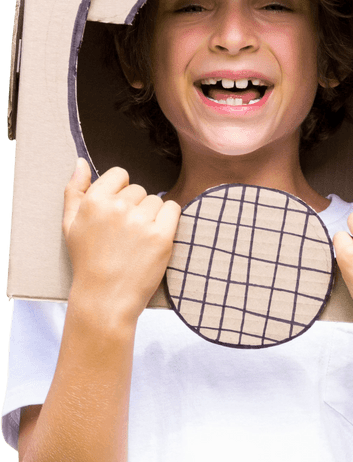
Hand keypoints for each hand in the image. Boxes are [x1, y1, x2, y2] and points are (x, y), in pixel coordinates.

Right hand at [63, 159, 180, 322]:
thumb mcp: (70, 225)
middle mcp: (118, 207)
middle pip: (139, 190)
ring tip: (138, 241)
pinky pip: (173, 210)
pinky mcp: (162, 237)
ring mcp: (141, 222)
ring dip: (152, 217)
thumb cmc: (87, 263)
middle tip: (125, 235)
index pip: (120, 174)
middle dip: (135, 207)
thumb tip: (81, 162)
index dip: (120, 192)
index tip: (117, 214)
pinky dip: (169, 221)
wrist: (105, 299)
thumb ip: (74, 191)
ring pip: (156, 201)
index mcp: (94, 201)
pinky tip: (156, 238)